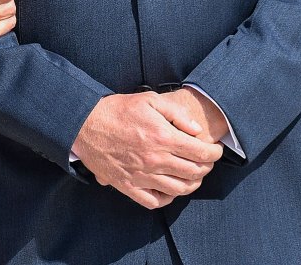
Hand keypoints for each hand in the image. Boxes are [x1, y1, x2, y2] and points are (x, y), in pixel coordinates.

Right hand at [72, 93, 222, 208]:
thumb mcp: (148, 100)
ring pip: (179, 190)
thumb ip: (176, 114)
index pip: (201, 153)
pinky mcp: (128, 186)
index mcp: (162, 138)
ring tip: (193, 176)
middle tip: (206, 161)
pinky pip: (155, 201)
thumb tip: (195, 130)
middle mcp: (155, 160)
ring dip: (192, 184)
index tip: (216, 150)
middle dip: (206, 167)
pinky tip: (171, 189)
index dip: (215, 153)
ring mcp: (142, 176)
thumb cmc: (116, 109)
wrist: (84, 124)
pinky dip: (168, 198)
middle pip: (194, 172)